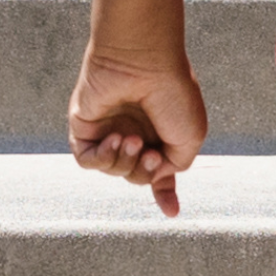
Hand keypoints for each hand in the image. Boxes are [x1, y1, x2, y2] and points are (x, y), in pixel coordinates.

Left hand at [66, 40, 207, 215]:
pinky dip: (103, 158)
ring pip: (113, 171)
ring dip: (125, 164)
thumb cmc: (171, 94)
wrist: (143, 62)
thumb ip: (174, 168)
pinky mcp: (85, 125)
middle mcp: (135, 130)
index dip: (164, 192)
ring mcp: (109, 128)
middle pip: (136, 176)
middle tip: (152, 155)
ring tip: (133, 140)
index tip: (171, 213)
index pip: (159, 171)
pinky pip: (88, 161)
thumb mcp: (190, 138)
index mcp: (160, 132)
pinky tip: (115, 139)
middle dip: (146, 174)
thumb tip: (155, 176)